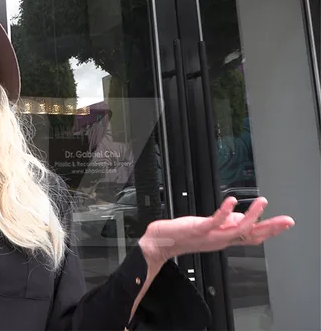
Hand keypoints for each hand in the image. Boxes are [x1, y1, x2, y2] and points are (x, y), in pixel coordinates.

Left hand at [138, 196, 294, 263]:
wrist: (159, 243)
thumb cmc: (182, 235)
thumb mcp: (208, 228)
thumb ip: (226, 223)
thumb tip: (241, 215)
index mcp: (224, 239)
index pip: (252, 237)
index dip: (270, 231)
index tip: (286, 223)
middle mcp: (220, 239)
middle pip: (250, 236)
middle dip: (270, 228)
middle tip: (286, 221)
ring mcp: (210, 235)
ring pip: (237, 229)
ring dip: (252, 215)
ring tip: (262, 202)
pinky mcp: (198, 229)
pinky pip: (214, 221)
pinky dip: (225, 211)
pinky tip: (232, 200)